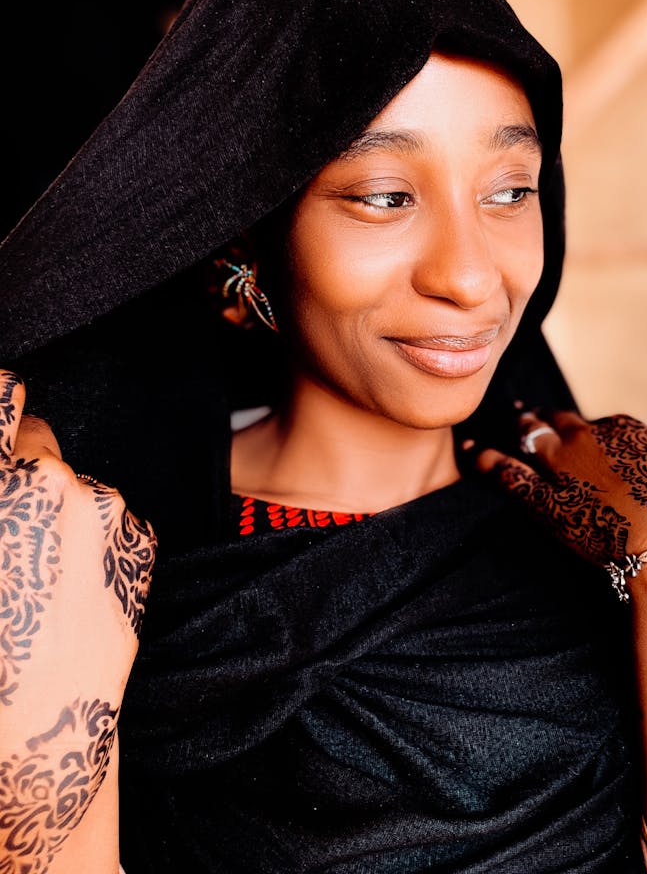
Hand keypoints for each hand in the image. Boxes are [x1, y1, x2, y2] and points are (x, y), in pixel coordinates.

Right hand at [0, 369, 155, 867]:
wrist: (39, 742)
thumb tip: (2, 472)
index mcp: (2, 488)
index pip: (0, 394)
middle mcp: (53, 483)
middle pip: (36, 435)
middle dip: (17, 468)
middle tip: (8, 529)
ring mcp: (106, 508)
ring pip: (74, 478)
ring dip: (56, 505)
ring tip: (35, 572)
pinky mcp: (142, 537)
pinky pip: (108, 512)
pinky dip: (91, 533)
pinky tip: (69, 585)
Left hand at [474, 408, 646, 564]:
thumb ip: (645, 463)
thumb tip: (636, 464)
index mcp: (623, 427)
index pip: (595, 423)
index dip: (583, 431)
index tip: (578, 435)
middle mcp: (587, 438)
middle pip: (556, 419)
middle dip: (542, 416)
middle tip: (527, 412)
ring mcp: (562, 466)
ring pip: (529, 434)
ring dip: (518, 427)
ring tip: (510, 420)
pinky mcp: (544, 498)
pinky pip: (505, 472)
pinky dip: (484, 459)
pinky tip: (470, 451)